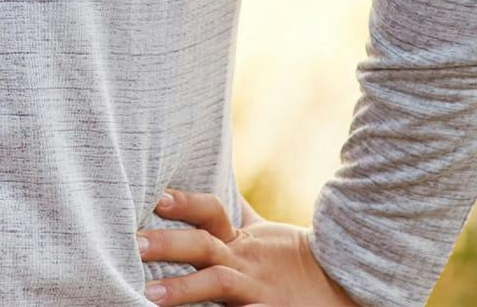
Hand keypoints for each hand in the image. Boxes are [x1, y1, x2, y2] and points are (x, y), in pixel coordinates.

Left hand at [139, 188, 360, 305]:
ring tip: (147, 295)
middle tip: (135, 244)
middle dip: (169, 243)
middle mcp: (246, 261)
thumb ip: (235, 216)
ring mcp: (257, 291)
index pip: (211, 212)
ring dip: (182, 288)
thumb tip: (214, 180)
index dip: (185, 203)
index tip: (156, 198)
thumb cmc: (292, 260)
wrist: (342, 288)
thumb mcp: (263, 235)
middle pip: (204, 245)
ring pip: (217, 284)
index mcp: (241, 240)